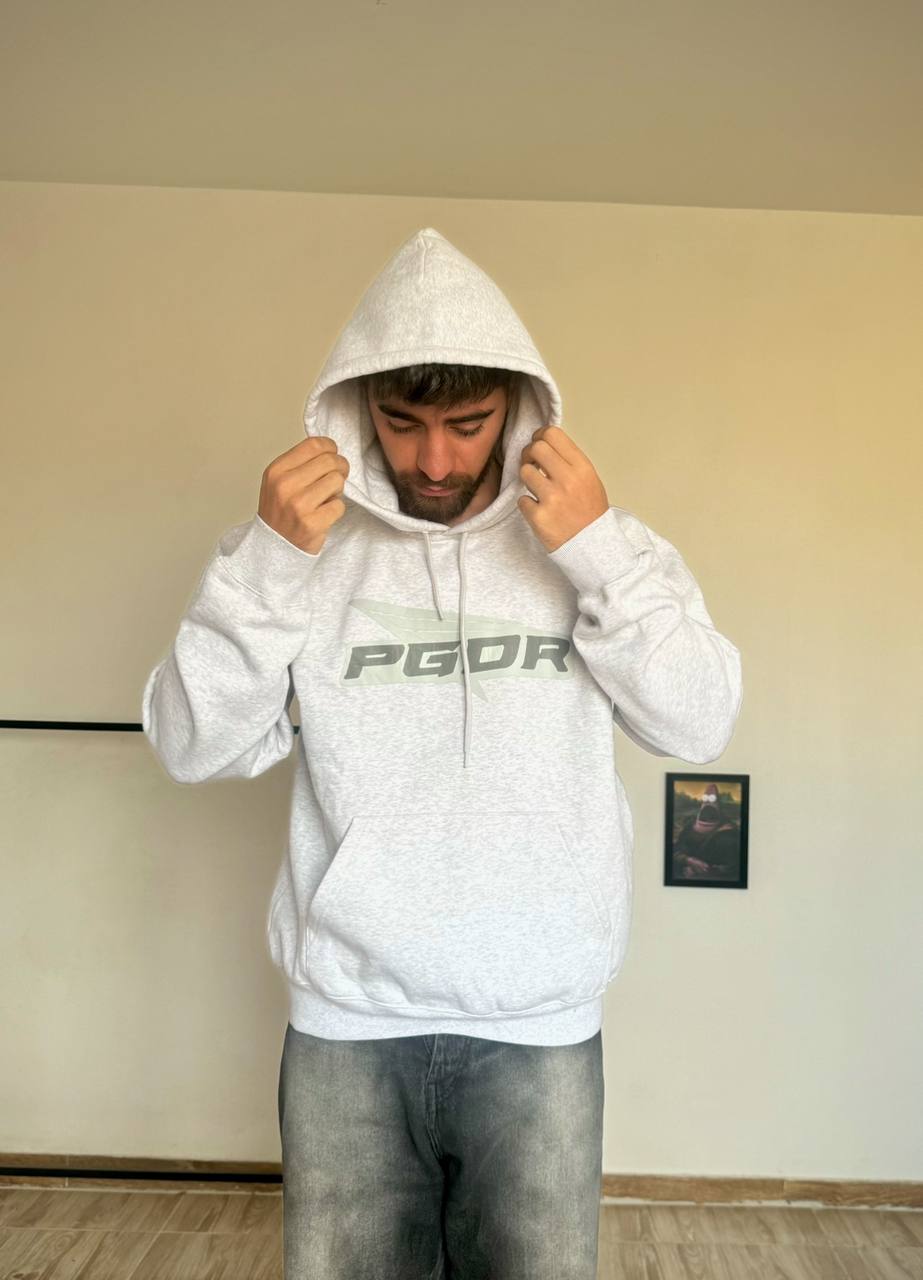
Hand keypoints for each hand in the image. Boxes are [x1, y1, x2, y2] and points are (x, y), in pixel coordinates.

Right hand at [258, 437, 349, 554]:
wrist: (272, 547)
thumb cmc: (280, 512)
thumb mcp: (278, 481)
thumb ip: (300, 463)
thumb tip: (330, 449)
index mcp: (277, 470)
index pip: (314, 445)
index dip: (330, 448)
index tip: (332, 455)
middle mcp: (285, 485)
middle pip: (330, 460)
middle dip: (340, 468)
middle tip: (336, 478)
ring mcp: (299, 505)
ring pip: (337, 481)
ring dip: (337, 490)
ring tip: (326, 498)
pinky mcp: (312, 524)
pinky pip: (340, 505)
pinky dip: (336, 510)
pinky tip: (324, 514)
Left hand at [518, 426, 609, 552]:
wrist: (593, 547)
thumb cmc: (589, 512)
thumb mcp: (589, 480)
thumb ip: (569, 461)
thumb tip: (543, 442)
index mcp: (582, 468)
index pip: (553, 434)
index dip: (540, 436)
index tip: (538, 444)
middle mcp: (568, 480)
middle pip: (536, 448)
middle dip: (529, 454)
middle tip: (532, 464)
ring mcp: (552, 499)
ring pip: (525, 472)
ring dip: (527, 479)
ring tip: (538, 490)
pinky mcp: (539, 517)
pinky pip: (521, 499)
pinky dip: (528, 504)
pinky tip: (541, 511)